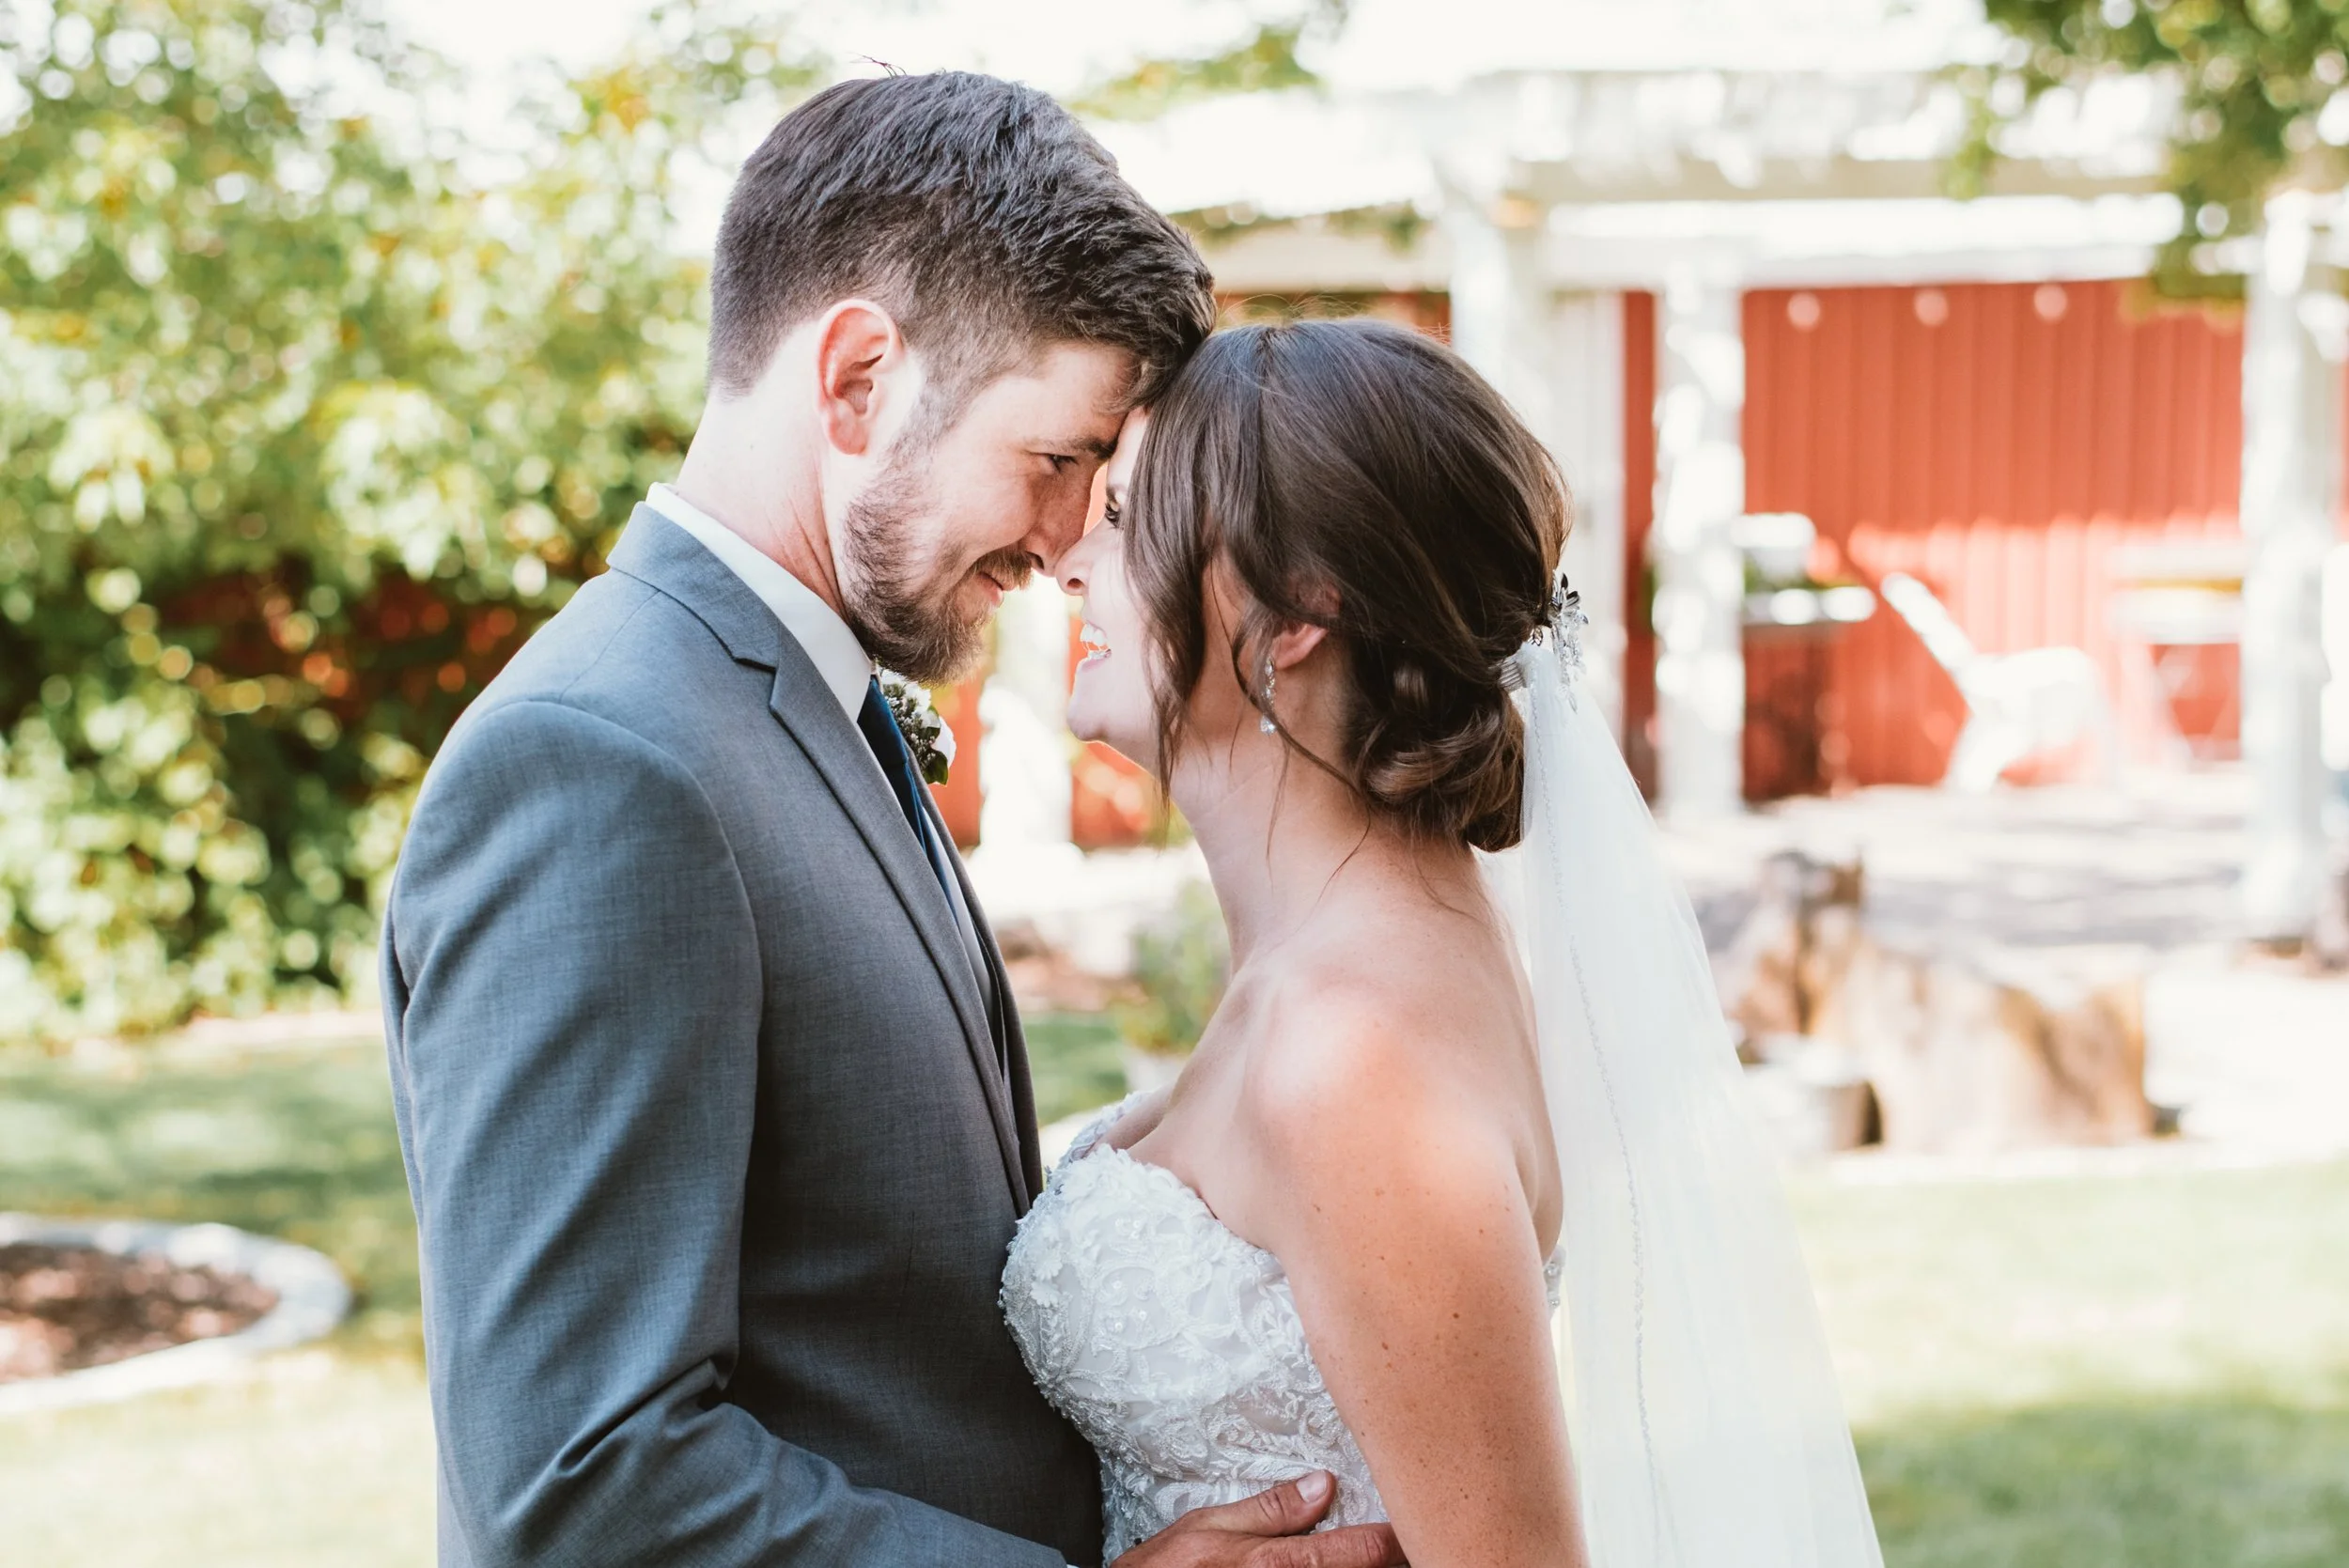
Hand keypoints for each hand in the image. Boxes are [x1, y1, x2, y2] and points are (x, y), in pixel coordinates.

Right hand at [1110, 1472, 1406, 1567]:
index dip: (1397, 1539)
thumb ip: (1270, 1509)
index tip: (1416, 1524)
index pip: (1362, 1552)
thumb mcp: (1208, 1528)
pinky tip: (1352, 1564)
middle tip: (1406, 1543)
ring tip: (1384, 1556)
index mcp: (1276, 1566)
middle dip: (1390, 1562)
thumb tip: (1323, 1485)